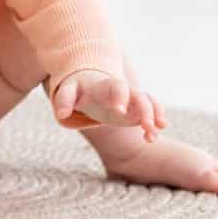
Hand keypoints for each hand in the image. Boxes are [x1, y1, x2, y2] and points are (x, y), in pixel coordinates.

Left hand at [53, 70, 167, 141]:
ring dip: (153, 116)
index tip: (119, 111)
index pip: (116, 87)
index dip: (119, 97)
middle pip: (138, 95)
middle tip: (146, 125)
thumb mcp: (69, 91)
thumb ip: (64, 100)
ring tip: (151, 136)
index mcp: (104, 85)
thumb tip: (61, 114)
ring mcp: (131, 98)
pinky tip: (151, 137)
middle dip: (145, 109)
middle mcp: (123, 90)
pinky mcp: (136, 108)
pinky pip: (152, 110)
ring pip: (148, 102)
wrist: (90, 81)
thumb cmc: (78, 88)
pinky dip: (156, 120)